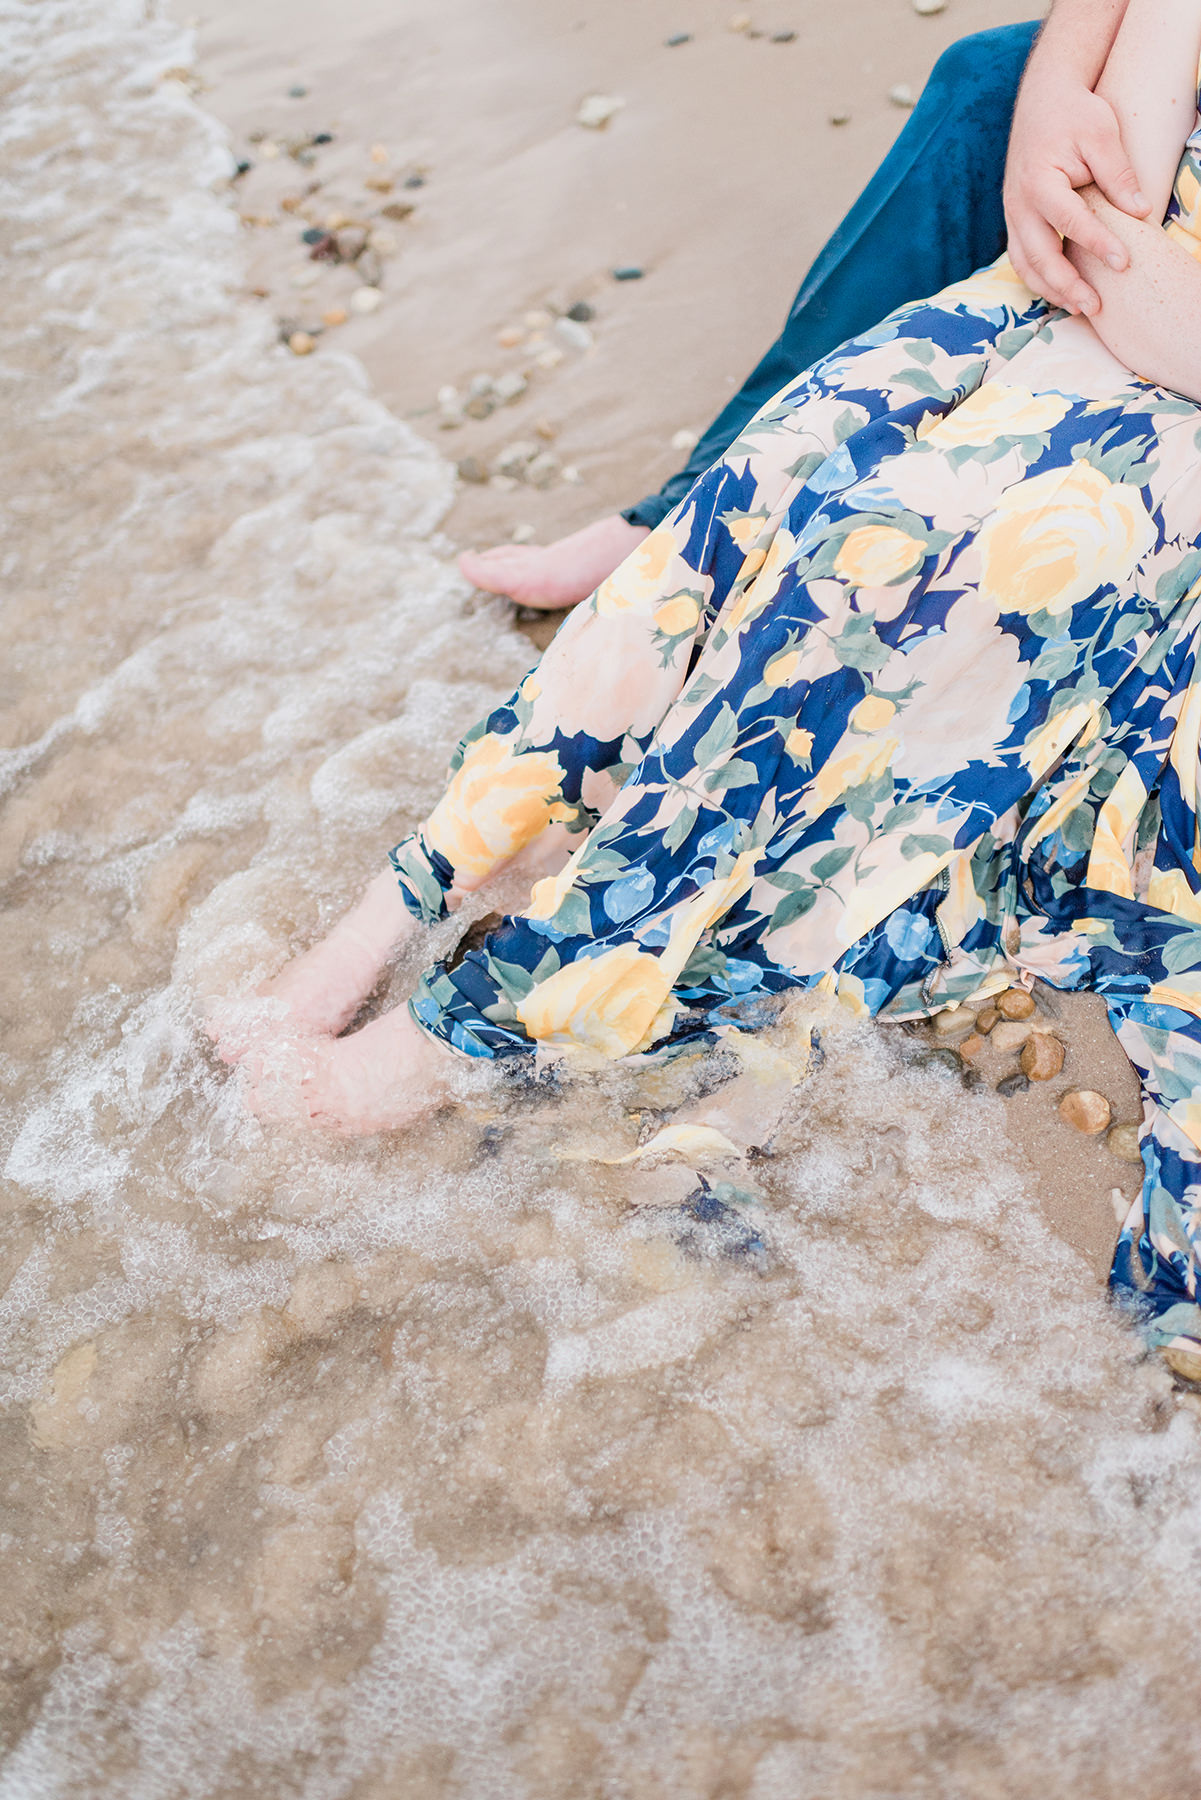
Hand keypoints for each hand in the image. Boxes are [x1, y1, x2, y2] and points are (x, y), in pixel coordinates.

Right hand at [1004, 73, 1149, 313]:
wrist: (1043, 100)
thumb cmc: (1075, 115)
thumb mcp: (1102, 135)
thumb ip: (1118, 174)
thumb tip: (1141, 211)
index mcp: (1039, 180)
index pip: (1070, 221)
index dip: (1097, 244)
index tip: (1124, 262)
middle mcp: (1019, 203)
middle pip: (1039, 256)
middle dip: (1068, 285)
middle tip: (1096, 306)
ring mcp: (1013, 214)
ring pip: (1025, 265)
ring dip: (1051, 291)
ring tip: (1080, 308)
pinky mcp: (1015, 220)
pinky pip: (1021, 259)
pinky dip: (1039, 280)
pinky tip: (1062, 292)